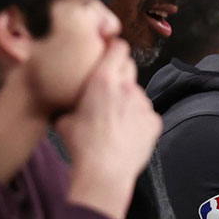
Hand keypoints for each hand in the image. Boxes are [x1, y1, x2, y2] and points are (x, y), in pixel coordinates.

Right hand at [58, 42, 161, 218]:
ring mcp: (143, 103)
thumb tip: (64, 103)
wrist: (105, 172)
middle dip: (120, 73)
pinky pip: (146, 113)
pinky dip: (138, 119)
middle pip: (129, 66)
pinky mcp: (154, 120)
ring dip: (128, 99)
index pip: (117, 47)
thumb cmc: (82, 146)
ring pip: (137, 92)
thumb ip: (69, 103)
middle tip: (108, 89)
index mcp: (103, 80)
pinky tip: (126, 133)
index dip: (113, 48)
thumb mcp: (64, 119)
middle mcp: (127, 86)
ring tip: (115, 120)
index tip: (109, 52)